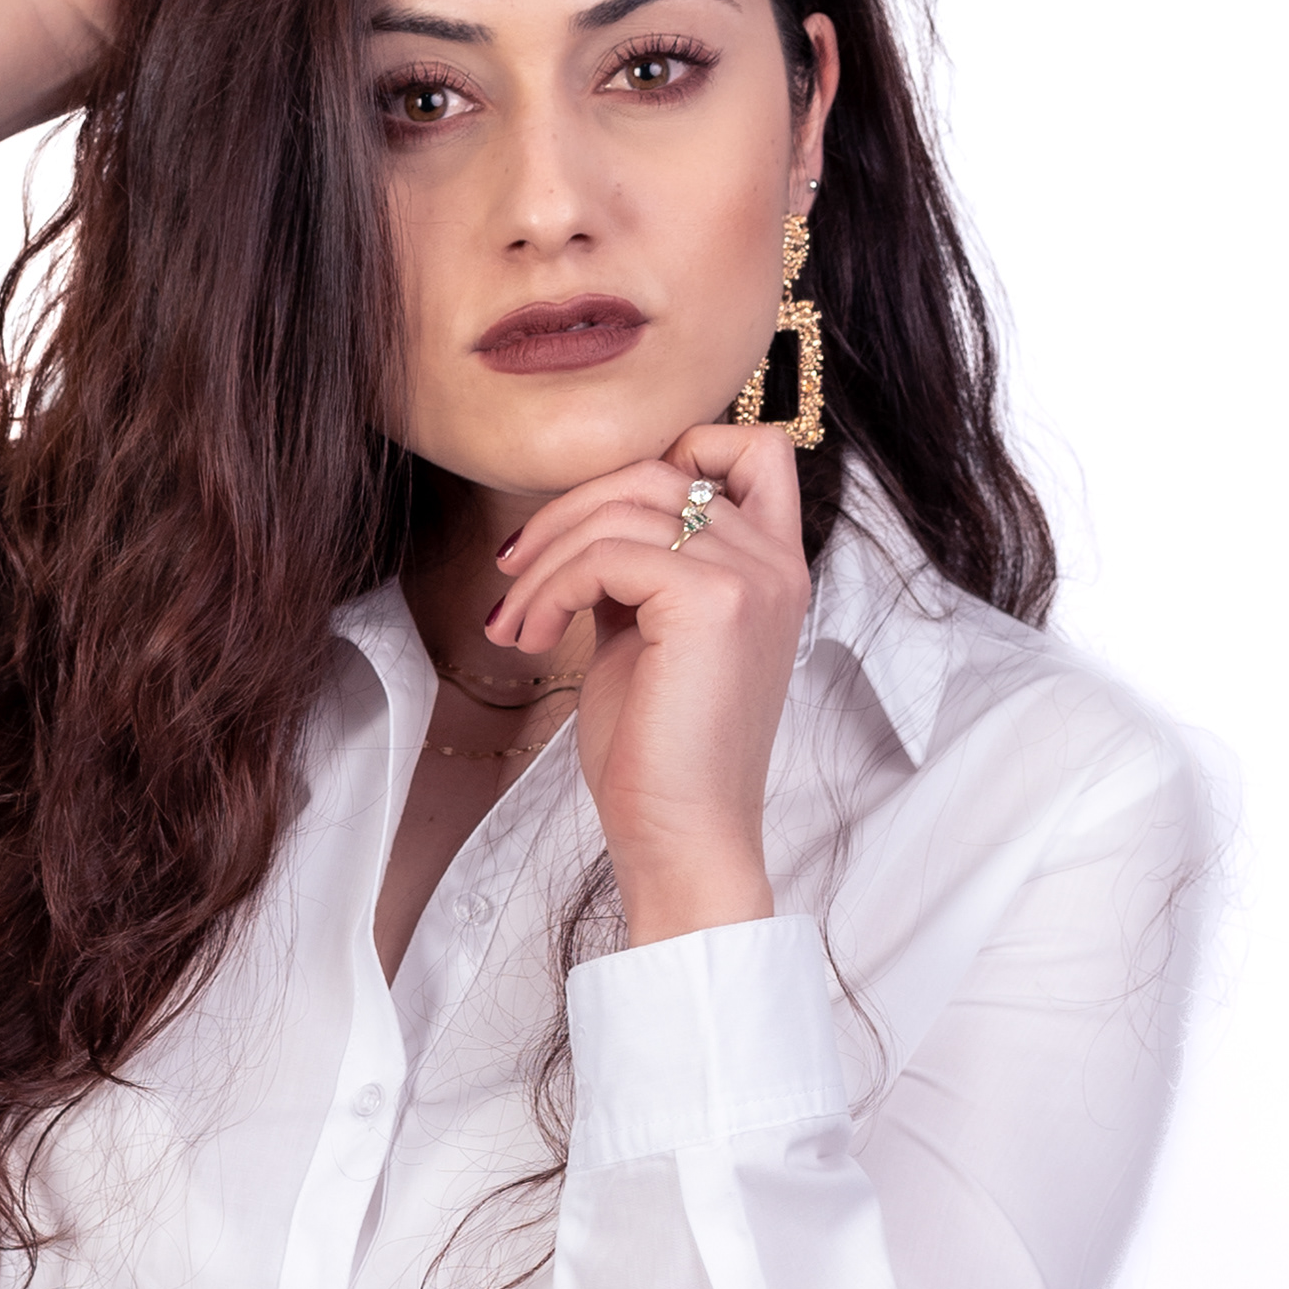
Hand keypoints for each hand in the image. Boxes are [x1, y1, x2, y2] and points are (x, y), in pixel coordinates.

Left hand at [482, 420, 809, 942]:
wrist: (681, 840)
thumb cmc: (657, 755)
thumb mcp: (645, 635)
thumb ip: (637, 568)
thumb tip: (580, 520)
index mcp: (773, 569)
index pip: (749, 448)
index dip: (669, 456)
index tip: (592, 530)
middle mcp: (776, 563)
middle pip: (659, 467)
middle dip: (568, 512)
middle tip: (512, 574)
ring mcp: (753, 578)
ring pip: (624, 504)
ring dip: (546, 556)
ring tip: (513, 620)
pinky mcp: (714, 603)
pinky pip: (606, 552)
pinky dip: (550, 588)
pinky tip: (530, 638)